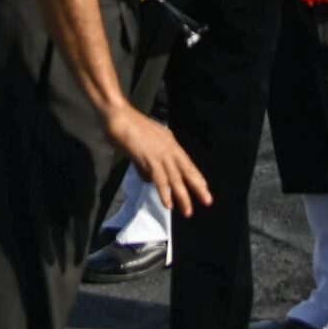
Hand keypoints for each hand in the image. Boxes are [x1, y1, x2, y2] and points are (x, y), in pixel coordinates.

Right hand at [102, 102, 212, 217]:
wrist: (119, 116)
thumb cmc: (128, 126)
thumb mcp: (145, 142)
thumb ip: (148, 160)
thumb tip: (148, 178)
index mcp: (170, 142)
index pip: (187, 162)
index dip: (196, 176)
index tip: (205, 188)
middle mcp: (169, 148)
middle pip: (187, 171)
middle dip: (198, 187)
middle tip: (208, 201)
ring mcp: (160, 153)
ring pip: (175, 178)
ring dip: (182, 196)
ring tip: (188, 211)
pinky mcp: (149, 159)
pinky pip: (160, 179)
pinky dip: (164, 192)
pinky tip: (168, 204)